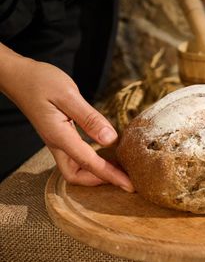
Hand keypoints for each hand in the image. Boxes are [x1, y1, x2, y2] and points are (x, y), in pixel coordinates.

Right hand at [3, 57, 133, 190]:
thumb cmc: (40, 81)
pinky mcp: (59, 135)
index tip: (130, 185)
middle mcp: (57, 143)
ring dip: (95, 172)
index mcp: (59, 136)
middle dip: (100, 181)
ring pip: (75, 167)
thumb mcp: (68, 95)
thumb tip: (110, 140)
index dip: (111, 176)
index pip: (89, 163)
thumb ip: (89, 118)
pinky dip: (91, 160)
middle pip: (77, 175)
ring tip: (119, 168)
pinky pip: (75, 155)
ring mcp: (57, 140)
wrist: (18, 76)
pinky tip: (106, 152)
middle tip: (125, 178)